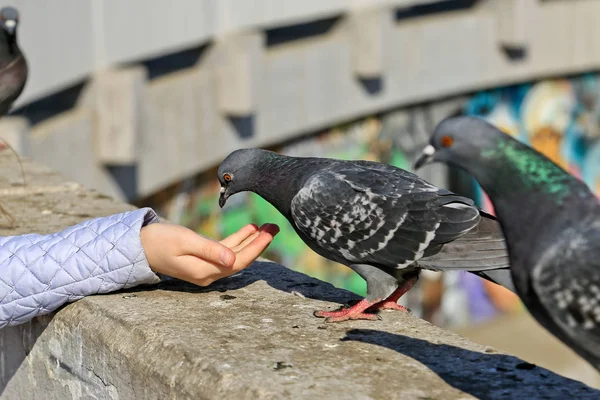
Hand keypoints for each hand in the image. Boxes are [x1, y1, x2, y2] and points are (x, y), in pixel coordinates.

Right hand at [140, 222, 279, 285]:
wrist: (138, 246)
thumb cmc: (159, 241)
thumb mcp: (185, 241)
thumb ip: (210, 250)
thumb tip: (233, 260)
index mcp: (205, 272)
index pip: (238, 261)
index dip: (256, 248)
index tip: (270, 233)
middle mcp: (208, 273)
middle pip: (240, 259)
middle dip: (259, 244)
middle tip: (275, 227)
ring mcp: (206, 268)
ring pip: (235, 254)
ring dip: (250, 241)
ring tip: (267, 227)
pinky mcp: (202, 260)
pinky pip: (225, 251)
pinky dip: (237, 240)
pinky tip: (249, 230)